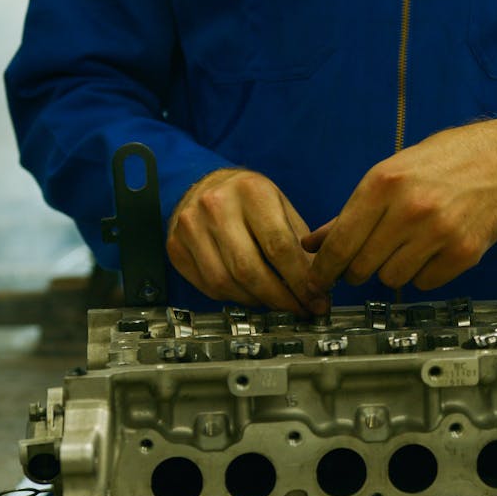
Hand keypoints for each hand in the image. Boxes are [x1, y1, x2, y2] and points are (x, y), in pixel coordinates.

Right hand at [167, 168, 325, 313]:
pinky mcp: (175, 247)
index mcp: (251, 191)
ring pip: (227, 283)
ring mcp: (190, 227)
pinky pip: (209, 287)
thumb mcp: (282, 206)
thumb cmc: (251, 199)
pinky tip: (253, 296)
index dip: (301, 281)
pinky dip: (236, 298)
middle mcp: (215, 206)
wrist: (205, 185)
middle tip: (300, 310)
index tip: (317, 300)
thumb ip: (300, 244)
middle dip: (281, 298)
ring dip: (259, 302)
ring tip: (279, 304)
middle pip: (250, 270)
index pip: (279, 246)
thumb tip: (321, 286)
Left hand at [303, 119, 496, 292]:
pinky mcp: (464, 253)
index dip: (324, 269)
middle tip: (369, 256)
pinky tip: (432, 249)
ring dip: (392, 270)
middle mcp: (409, 209)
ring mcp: (439, 233)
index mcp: (383, 183)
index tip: (317, 281)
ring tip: (407, 246)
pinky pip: (424, 283)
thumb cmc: (440, 163)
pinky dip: (423, 273)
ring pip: (392, 280)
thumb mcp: (388, 175)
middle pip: (362, 267)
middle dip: (358, 269)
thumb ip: (349, 214)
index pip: (341, 243)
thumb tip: (311, 245)